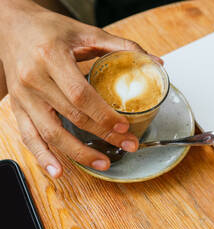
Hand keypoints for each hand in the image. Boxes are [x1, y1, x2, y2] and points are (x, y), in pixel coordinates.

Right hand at [0, 0, 162, 177]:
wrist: (13, 27)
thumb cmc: (50, 29)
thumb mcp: (85, 32)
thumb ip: (121, 46)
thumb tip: (154, 62)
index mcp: (51, 58)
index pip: (80, 95)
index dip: (104, 114)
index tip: (124, 126)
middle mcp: (34, 79)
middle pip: (72, 116)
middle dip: (103, 135)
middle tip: (128, 144)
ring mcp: (24, 97)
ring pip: (51, 133)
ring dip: (78, 153)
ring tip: (103, 163)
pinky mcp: (19, 107)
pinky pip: (29, 137)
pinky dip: (43, 157)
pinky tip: (58, 171)